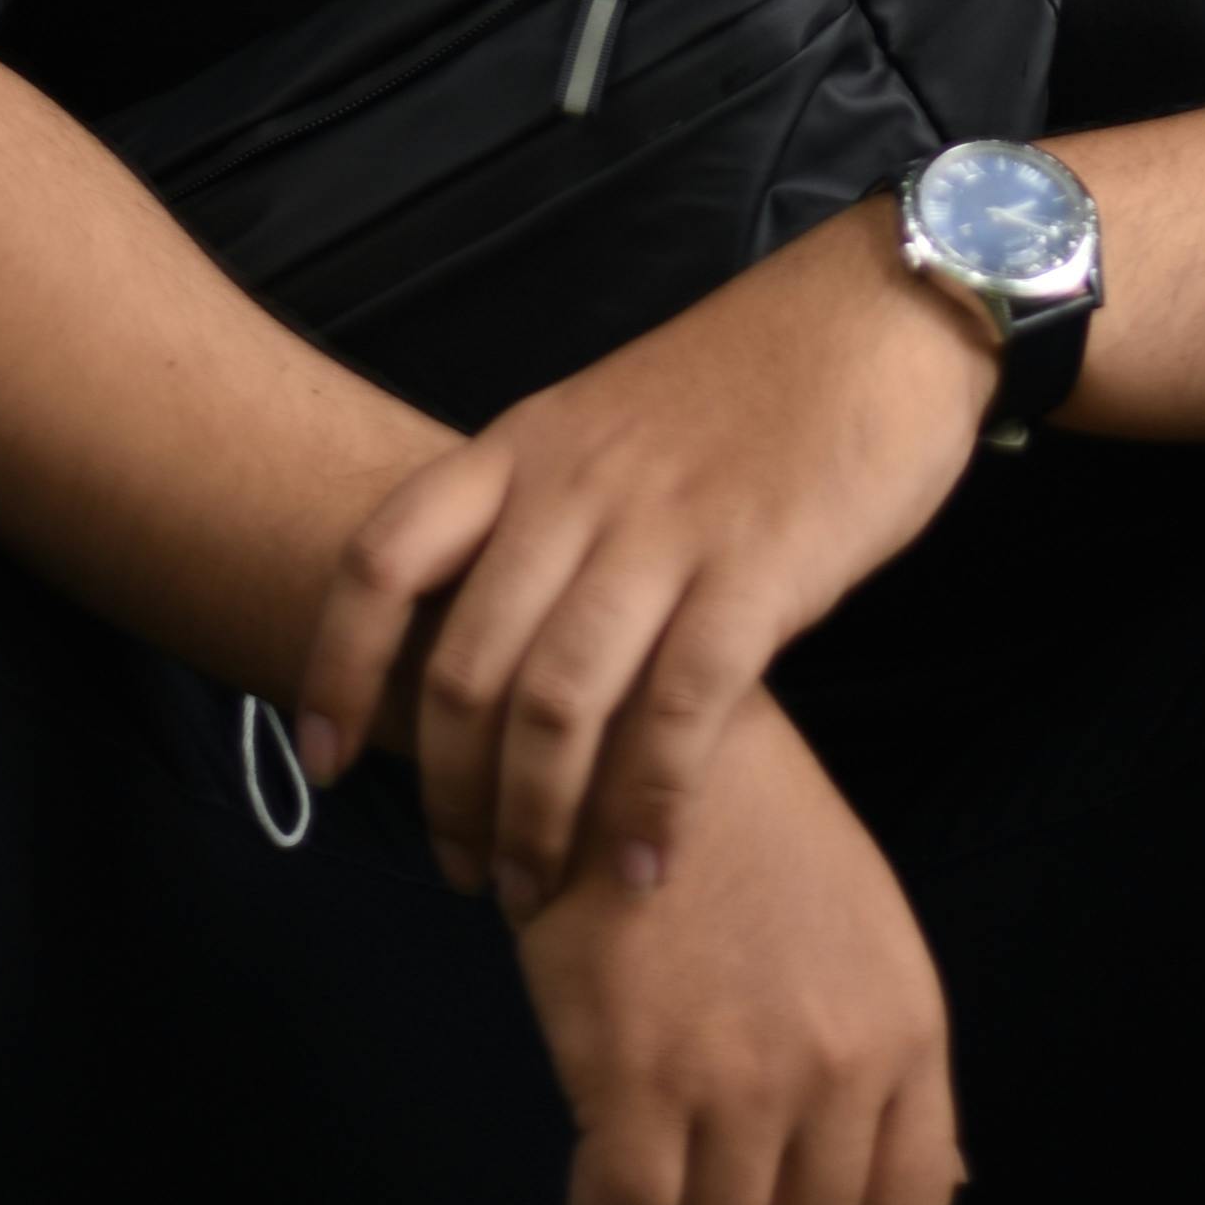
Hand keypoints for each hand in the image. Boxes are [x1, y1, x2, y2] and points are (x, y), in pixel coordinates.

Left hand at [295, 206, 994, 907]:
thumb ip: (548, 514)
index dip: (335, 669)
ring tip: (536, 892)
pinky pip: (677, 713)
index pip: (383, 558)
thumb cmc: (749, 380)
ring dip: (535, 822)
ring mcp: (664, 529)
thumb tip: (493, 645)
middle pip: (465, 664)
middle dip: (448, 793)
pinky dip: (649, 807)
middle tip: (463, 870)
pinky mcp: (756, 570)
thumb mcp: (610, 420)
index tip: (322, 763)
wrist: (881, 312)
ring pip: (556, 705)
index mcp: (528, 444)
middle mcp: (576, 488)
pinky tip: (644, 867)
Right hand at [513, 687, 963, 1204]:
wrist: (641, 732)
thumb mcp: (864, 926)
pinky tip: (597, 1149)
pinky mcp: (636, 1078)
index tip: (790, 1191)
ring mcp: (740, 1080)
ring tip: (651, 1161)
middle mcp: (839, 1066)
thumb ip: (891, 1059)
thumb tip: (941, 1188)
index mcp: (908, 1027)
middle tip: (706, 1177)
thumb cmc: (749, 830)